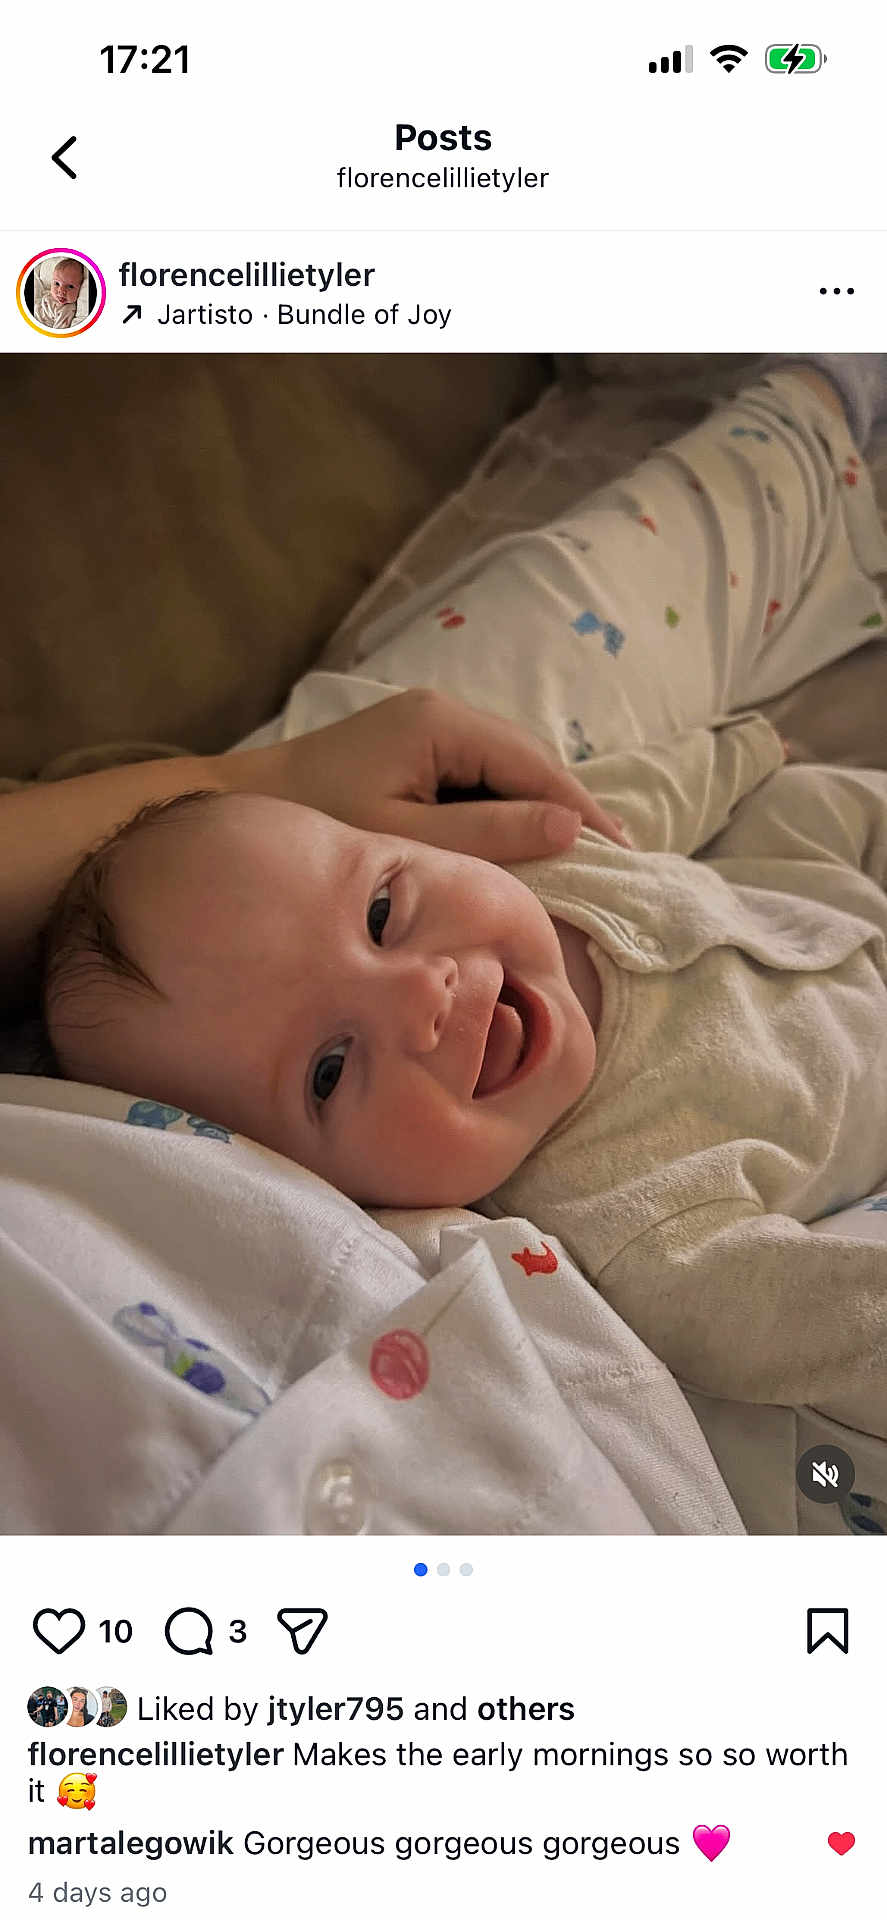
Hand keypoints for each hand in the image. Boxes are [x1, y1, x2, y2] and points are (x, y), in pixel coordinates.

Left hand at [222, 689, 631, 862]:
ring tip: (588, 856)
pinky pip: (482, 776)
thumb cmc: (319, 824)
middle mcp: (442, 713)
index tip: (625, 855)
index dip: (584, 812)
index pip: (536, 768)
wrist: (241, 806)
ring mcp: (429, 727)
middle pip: (530, 761)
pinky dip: (511, 807)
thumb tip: (569, 827)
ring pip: (510, 768)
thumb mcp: (410, 838)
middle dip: (573, 809)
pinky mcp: (416, 749)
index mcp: (442, 725)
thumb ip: (491, 832)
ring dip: (544, 808)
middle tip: (620, 860)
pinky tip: (532, 841)